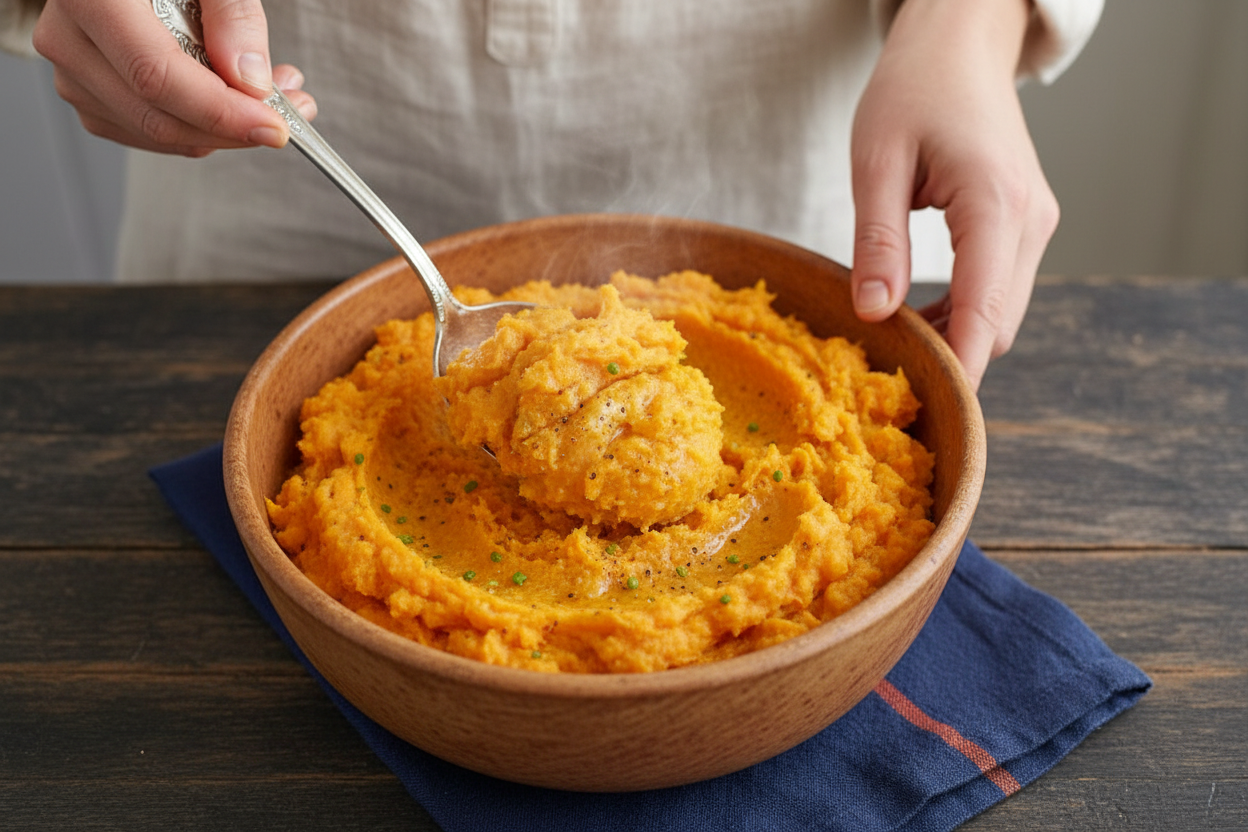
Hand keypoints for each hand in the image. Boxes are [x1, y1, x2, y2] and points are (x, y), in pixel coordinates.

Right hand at [32, 0, 315, 156]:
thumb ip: (232, 14)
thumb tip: (251, 80)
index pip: (156, 77)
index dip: (221, 112)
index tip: (275, 126)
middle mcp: (68, 38)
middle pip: (157, 117)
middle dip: (235, 128)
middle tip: (290, 110)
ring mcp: (72, 71)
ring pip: (155, 132)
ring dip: (222, 130)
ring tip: (269, 95)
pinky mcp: (87, 93)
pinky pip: (147, 132)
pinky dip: (197, 127)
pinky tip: (229, 100)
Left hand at [849, 0, 1058, 389]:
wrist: (961, 45)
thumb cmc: (914, 89)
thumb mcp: (877, 160)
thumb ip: (877, 240)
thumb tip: (872, 313)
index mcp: (996, 205)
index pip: (984, 312)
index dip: (959, 369)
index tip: (930, 413)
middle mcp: (1029, 222)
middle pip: (996, 325)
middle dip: (948, 359)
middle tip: (880, 380)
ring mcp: (1034, 225)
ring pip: (999, 314)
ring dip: (951, 337)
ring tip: (888, 346)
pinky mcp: (1023, 226)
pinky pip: (995, 290)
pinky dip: (959, 313)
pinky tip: (912, 315)